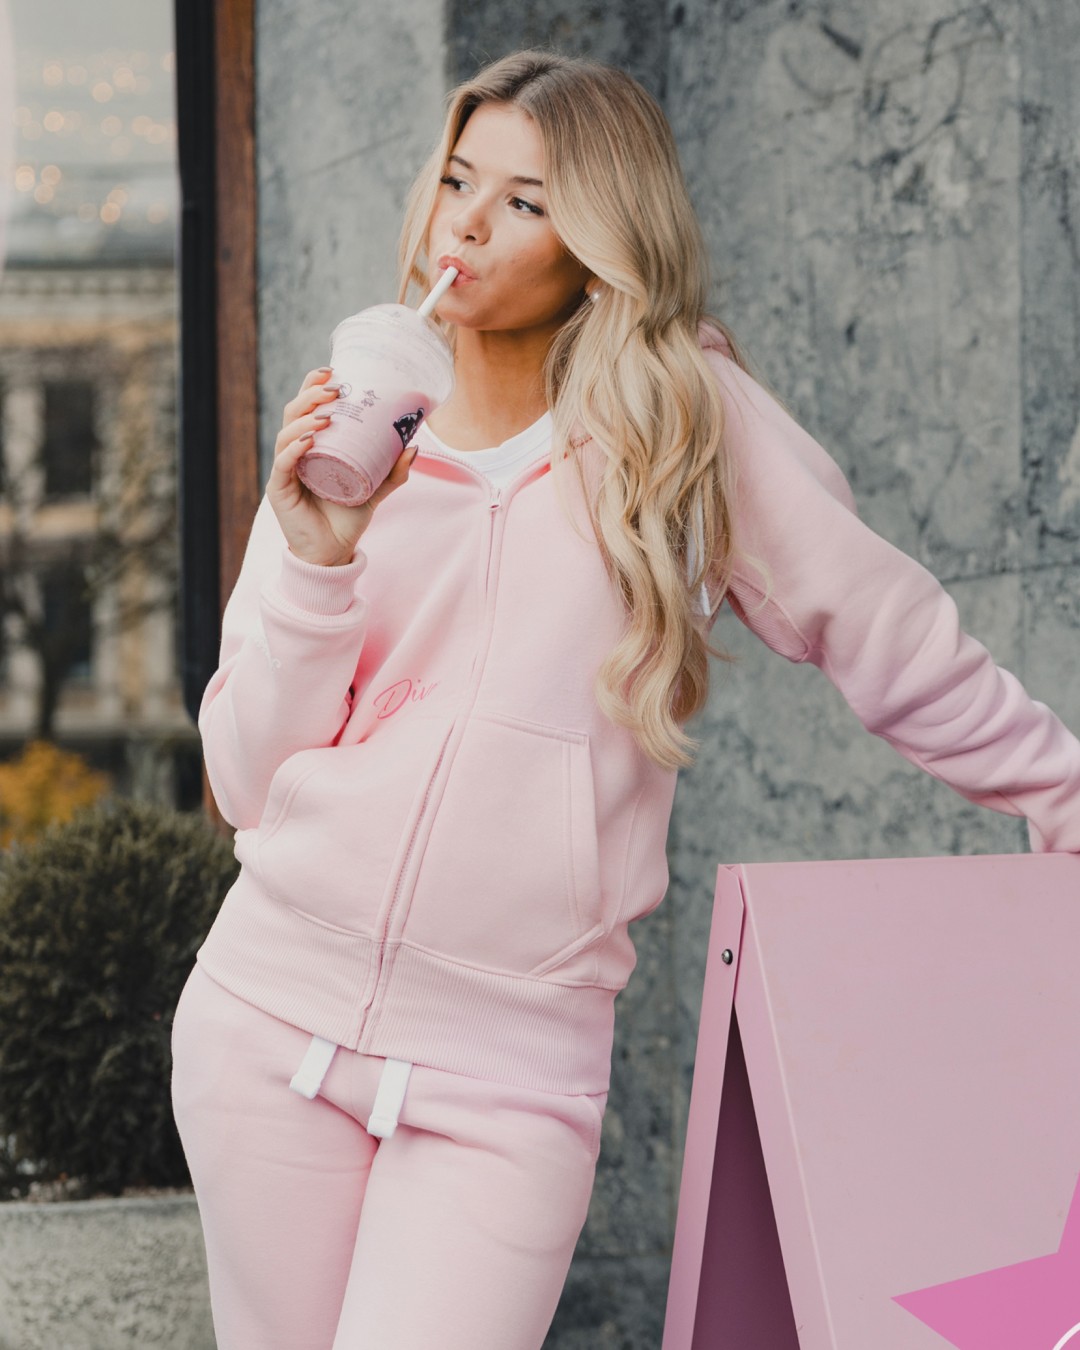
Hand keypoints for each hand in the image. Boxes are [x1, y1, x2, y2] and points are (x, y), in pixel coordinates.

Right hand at [268, 367, 417, 565]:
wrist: (333, 553)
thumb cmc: (347, 519)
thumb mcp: (375, 490)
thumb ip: (393, 471)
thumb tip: (414, 446)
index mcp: (313, 446)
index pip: (308, 408)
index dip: (314, 386)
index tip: (334, 371)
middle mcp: (295, 453)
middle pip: (294, 413)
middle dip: (311, 394)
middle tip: (334, 387)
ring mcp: (285, 470)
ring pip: (286, 433)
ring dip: (305, 419)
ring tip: (327, 414)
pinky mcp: (280, 489)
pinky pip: (284, 463)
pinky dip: (294, 448)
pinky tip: (309, 440)